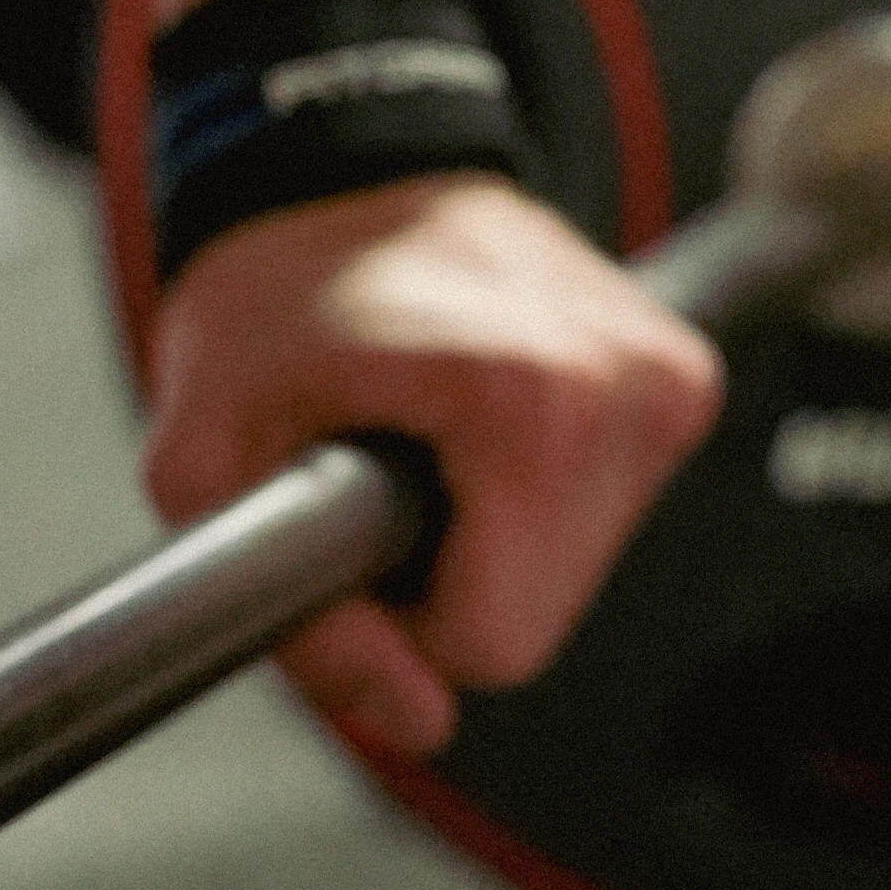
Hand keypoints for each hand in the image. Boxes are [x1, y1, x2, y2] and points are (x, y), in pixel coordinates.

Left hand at [141, 167, 721, 763]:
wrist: (341, 163)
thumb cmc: (267, 297)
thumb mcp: (208, 463)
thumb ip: (306, 623)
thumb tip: (415, 725)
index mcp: (526, 400)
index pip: (493, 641)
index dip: (397, 619)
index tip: (351, 526)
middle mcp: (623, 384)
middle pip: (542, 615)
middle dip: (451, 581)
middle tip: (382, 476)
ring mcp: (666, 374)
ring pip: (579, 572)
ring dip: (494, 540)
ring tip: (427, 436)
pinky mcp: (682, 374)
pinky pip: (609, 508)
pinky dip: (538, 493)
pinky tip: (479, 419)